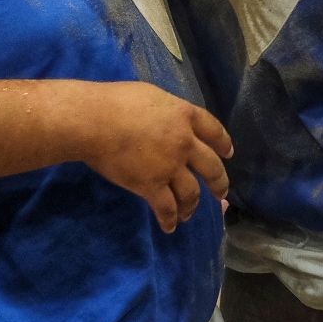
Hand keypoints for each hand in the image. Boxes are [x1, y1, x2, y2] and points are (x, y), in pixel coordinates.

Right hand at [78, 82, 232, 232]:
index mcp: (184, 115)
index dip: (223, 143)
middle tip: (221, 193)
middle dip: (219, 182)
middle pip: (211, 166)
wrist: (94, 121)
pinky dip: (169, 219)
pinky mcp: (152, 186)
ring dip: (192, 206)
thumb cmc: (115, 102)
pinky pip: (167, 208)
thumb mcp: (151, 95)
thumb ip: (166, 111)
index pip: (214, 130)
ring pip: (191, 192)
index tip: (228, 153)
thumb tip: (167, 120)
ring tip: (188, 214)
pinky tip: (169, 226)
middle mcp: (184, 142)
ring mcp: (170, 166)